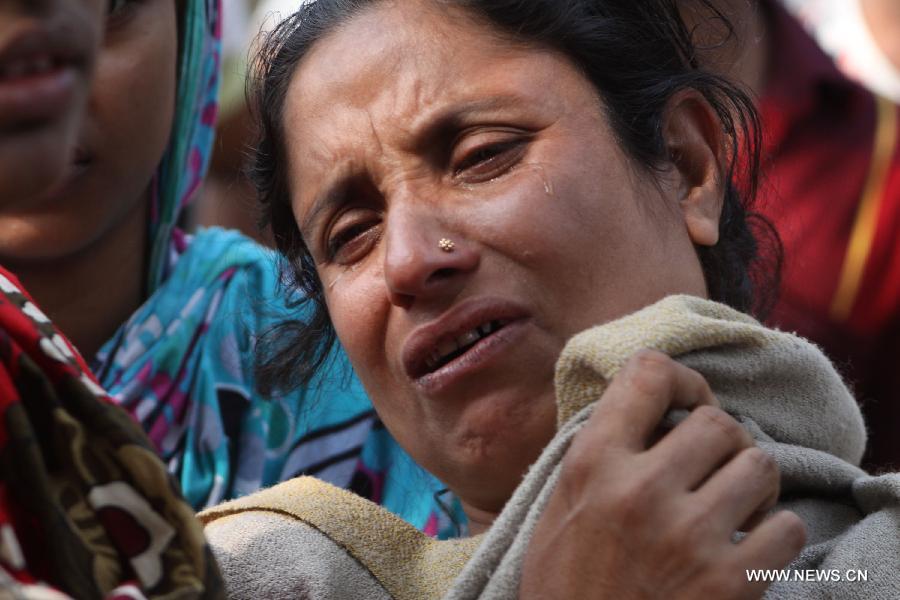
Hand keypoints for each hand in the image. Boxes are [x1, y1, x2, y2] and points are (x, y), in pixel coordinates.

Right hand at [519, 350, 805, 599]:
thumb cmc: (566, 584)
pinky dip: (777, 534)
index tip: (688, 400)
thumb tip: (651, 405)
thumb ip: (602, 452)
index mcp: (594, 464)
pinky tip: (749, 546)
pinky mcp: (729, 585)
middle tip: (711, 466)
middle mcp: (641, 492)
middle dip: (721, 440)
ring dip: (752, 484)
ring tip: (733, 505)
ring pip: (760, 465)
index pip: (648, 374)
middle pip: (718, 421)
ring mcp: (688, 538)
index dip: (680, 379)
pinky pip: (788, 528)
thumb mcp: (561, 506)